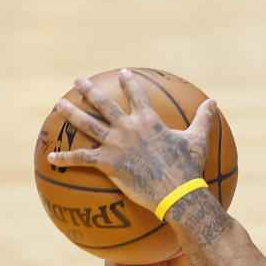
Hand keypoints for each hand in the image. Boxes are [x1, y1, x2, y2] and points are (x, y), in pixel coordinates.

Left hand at [47, 68, 217, 211]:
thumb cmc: (189, 168)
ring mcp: (115, 145)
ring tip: (60, 104)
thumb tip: (214, 102)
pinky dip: (65, 158)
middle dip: (89, 90)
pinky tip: (51, 156)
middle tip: (78, 82)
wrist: (178, 192)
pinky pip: (81, 159)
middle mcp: (128, 127)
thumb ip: (203, 119)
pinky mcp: (107, 164)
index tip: (123, 73)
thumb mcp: (199, 140)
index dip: (129, 82)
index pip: (136, 94)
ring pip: (87, 124)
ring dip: (71, 113)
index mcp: (148, 120)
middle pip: (103, 104)